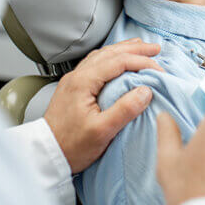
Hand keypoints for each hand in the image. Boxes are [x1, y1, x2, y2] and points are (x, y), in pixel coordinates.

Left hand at [43, 38, 162, 173]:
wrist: (45, 155)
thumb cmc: (71, 146)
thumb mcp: (102, 131)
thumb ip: (125, 109)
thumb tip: (146, 91)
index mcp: (83, 82)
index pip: (118, 62)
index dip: (141, 62)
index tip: (159, 69)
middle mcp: (77, 76)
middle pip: (110, 53)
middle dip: (135, 49)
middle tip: (155, 49)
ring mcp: (73, 80)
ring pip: (102, 56)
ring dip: (123, 50)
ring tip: (140, 48)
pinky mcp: (73, 88)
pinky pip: (95, 63)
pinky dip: (112, 57)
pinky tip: (117, 61)